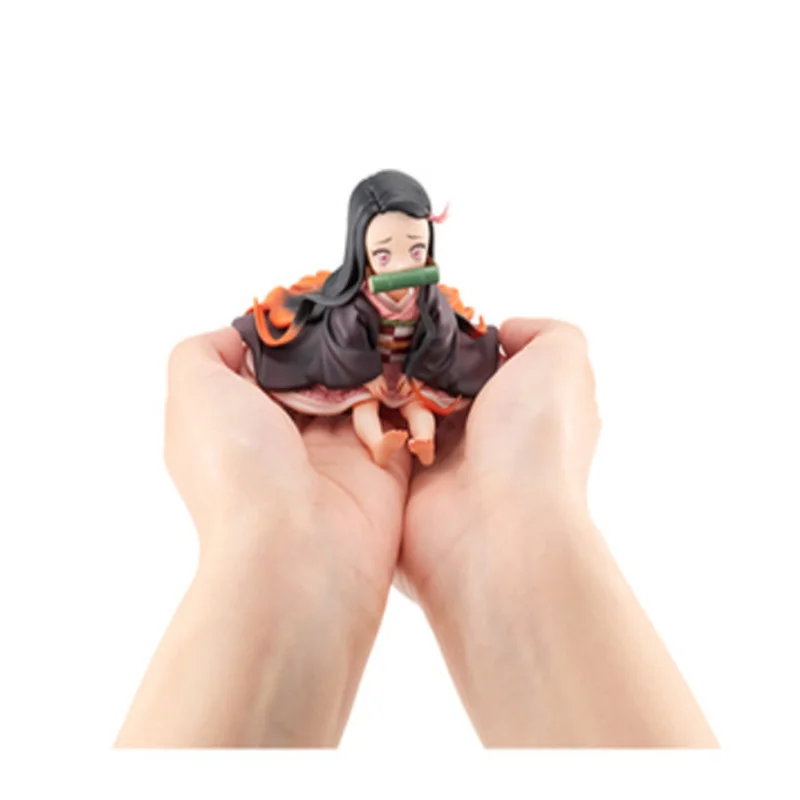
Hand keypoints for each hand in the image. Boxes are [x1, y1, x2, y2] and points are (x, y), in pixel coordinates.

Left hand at [123, 327, 412, 745]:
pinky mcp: (383, 467)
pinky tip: (418, 361)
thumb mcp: (194, 393)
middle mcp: (287, 436)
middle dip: (343, 340)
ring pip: (364, 389)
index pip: (268, 361)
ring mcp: (337, 453)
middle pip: (320, 372)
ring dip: (379, 361)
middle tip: (371, 303)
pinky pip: (401, 418)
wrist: (299, 554)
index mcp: (241, 419)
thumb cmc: (239, 467)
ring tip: (400, 324)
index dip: (293, 330)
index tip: (321, 296)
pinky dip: (410, 392)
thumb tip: (242, 335)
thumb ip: (203, 351)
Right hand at [396, 319, 716, 746]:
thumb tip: (504, 330)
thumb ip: (543, 331)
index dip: (446, 335)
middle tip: (372, 334)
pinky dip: (362, 420)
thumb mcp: (561, 363)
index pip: (473, 359)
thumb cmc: (535, 441)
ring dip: (380, 387)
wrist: (497, 531)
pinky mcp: (400, 486)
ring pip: (396, 406)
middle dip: (404, 357)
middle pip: (429, 379)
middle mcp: (478, 433)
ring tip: (356, 362)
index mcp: (516, 405)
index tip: (414, 312)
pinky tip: (348, 397)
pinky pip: (373, 440)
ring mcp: (436, 462)